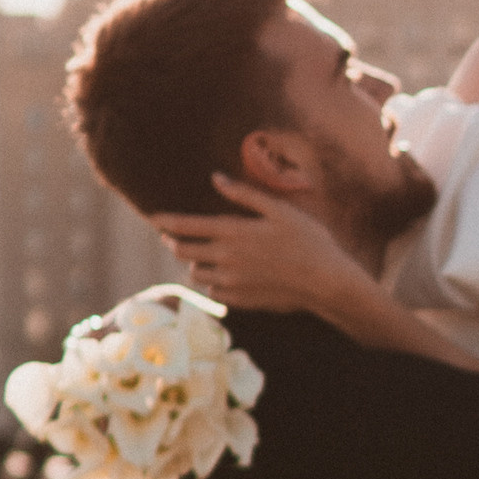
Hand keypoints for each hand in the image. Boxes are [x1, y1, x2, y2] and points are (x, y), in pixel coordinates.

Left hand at [160, 179, 372, 320]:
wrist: (326, 282)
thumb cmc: (308, 240)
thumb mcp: (279, 210)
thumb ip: (244, 195)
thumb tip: (216, 178)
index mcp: (233, 232)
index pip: (186, 226)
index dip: (166, 221)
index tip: (153, 218)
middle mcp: (226, 259)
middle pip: (183, 251)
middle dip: (173, 242)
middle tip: (170, 237)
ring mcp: (231, 283)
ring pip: (196, 273)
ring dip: (194, 262)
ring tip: (201, 255)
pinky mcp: (240, 300)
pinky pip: (214, 293)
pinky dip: (213, 283)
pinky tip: (224, 276)